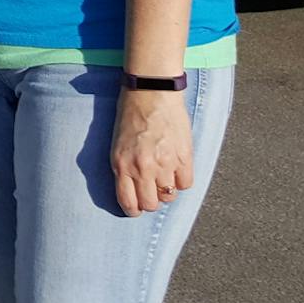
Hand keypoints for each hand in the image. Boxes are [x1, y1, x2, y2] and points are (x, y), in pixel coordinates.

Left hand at [111, 86, 192, 216]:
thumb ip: (123, 167)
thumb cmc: (130, 114)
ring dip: (167, 191)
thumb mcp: (117, 143)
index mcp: (121, 165)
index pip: (128, 202)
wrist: (151, 92)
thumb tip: (131, 189)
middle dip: (150, 201)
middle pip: (150, 204)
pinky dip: (182, 180)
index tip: (136, 208)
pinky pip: (186, 184)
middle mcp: (142, 168)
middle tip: (151, 191)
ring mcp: (165, 164)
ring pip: (169, 196)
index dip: (133, 209)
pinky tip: (177, 169)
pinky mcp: (184, 157)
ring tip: (164, 178)